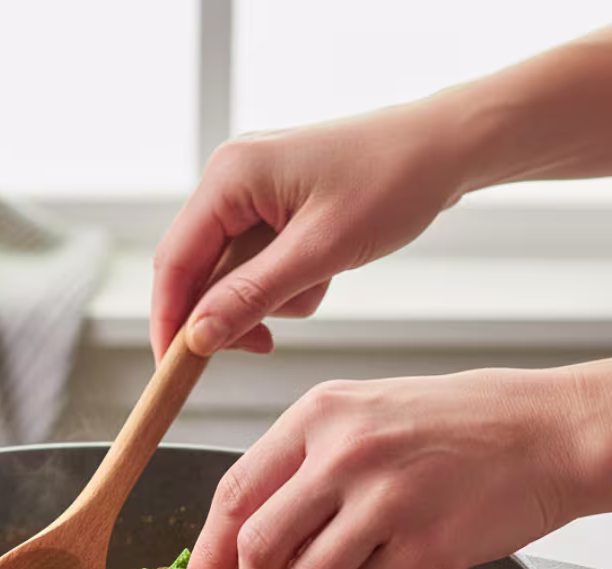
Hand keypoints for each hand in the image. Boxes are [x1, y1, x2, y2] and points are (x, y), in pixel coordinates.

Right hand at [150, 100, 467, 360]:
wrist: (447, 149)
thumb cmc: (394, 180)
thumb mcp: (319, 251)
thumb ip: (251, 296)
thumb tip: (198, 338)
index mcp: (229, 177)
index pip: (174, 263)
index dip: (170, 321)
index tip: (175, 370)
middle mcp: (230, 181)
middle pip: (197, 273)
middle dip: (229, 313)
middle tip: (262, 345)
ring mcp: (249, 194)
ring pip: (230, 276)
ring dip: (269, 298)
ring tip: (318, 283)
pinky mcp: (271, 209)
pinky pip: (257, 266)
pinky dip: (286, 284)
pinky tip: (323, 271)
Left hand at [183, 366, 605, 568]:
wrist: (548, 431)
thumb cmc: (451, 425)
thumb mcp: (361, 415)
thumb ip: (299, 466)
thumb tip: (241, 537)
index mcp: (318, 415)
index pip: (234, 493)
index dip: (208, 551)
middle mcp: (345, 454)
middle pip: (258, 546)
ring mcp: (386, 500)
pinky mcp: (426, 545)